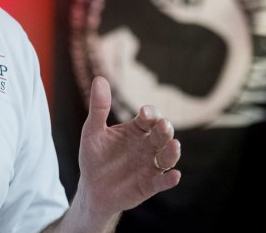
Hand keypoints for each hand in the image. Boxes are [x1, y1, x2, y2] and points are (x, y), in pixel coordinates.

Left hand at [76, 76, 180, 220]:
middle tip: (163, 125)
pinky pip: (162, 181)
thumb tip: (99, 78)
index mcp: (136, 130)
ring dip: (172, 152)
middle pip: (162, 134)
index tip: (144, 113)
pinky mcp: (150, 185)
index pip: (148, 118)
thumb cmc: (94, 156)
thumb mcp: (92, 131)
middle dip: (164, 129)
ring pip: (167, 157)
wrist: (91, 188)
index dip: (149, 114)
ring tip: (174, 146)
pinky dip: (170, 179)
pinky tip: (174, 176)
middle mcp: (147, 145)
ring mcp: (150, 165)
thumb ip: (98, 107)